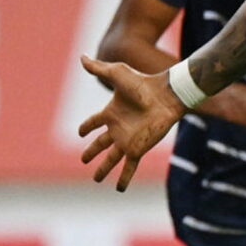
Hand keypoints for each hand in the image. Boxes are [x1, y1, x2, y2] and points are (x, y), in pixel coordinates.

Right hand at [77, 55, 186, 190]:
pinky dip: (124, 178)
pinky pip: (128, 166)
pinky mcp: (137, 148)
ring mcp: (127, 140)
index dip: (86, 127)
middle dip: (92, 152)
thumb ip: (98, 68)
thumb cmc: (142, 82)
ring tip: (97, 180)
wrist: (164, 95)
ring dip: (104, 169)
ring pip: (111, 159)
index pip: (94, 122)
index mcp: (111, 112)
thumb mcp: (117, 73)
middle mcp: (118, 128)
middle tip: (84, 160)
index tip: (80, 132)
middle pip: (100, 144)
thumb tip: (82, 57)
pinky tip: (119, 189)